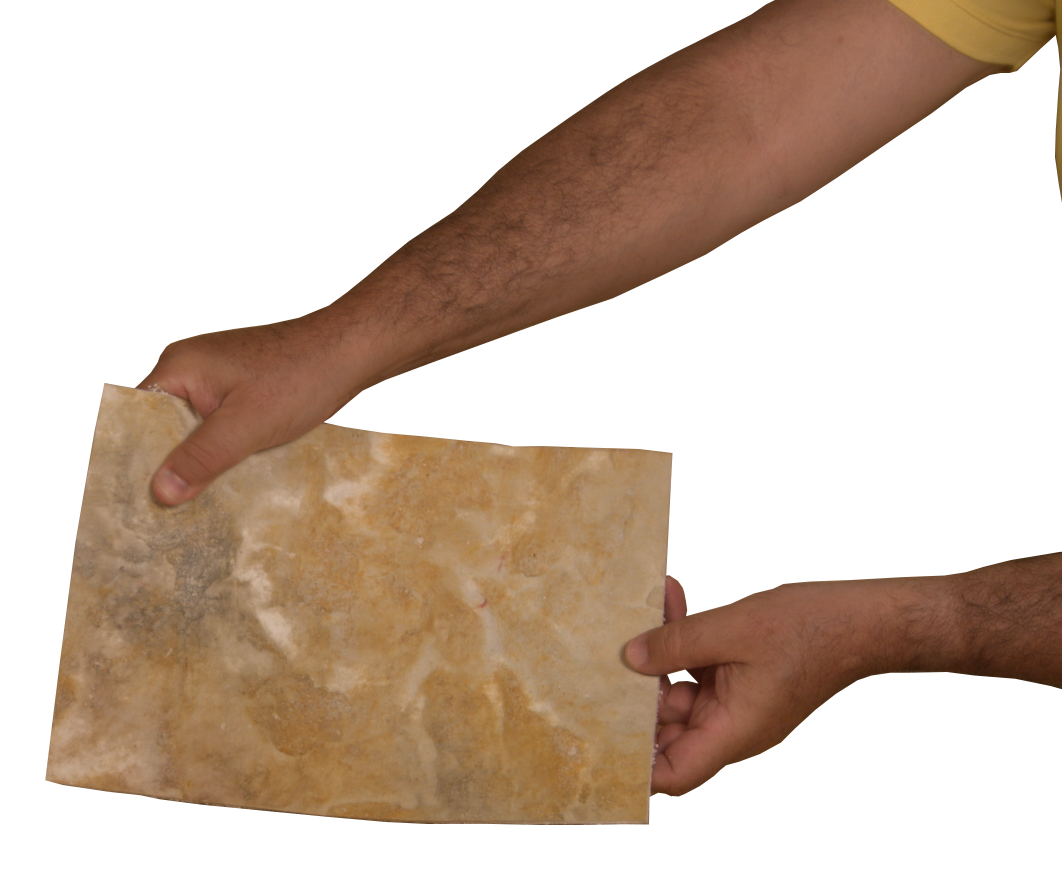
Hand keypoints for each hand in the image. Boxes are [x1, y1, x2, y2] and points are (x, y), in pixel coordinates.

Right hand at [138, 316, 360, 505]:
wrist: (348, 356)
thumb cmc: (298, 379)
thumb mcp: (245, 425)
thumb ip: (202, 456)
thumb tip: (159, 491)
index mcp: (178, 368)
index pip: (137, 418)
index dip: (136, 458)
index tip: (137, 500)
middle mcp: (191, 371)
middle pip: (164, 427)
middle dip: (170, 465)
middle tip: (167, 513)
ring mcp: (217, 383)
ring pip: (195, 432)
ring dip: (200, 462)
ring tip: (194, 506)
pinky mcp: (241, 396)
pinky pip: (219, 429)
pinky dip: (222, 453)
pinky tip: (227, 482)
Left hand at [625, 577, 884, 793]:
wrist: (860, 621)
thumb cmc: (810, 631)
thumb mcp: (734, 630)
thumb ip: (678, 643)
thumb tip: (630, 657)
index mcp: (733, 730)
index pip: (674, 773)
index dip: (639, 760)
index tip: (610, 724)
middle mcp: (730, 726)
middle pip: (667, 731)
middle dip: (639, 693)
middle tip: (617, 650)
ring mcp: (734, 704)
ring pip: (678, 693)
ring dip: (659, 654)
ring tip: (647, 609)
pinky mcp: (737, 681)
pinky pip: (697, 669)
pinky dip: (683, 640)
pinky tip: (671, 600)